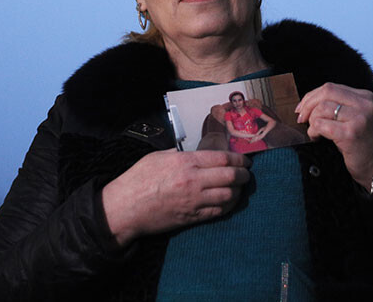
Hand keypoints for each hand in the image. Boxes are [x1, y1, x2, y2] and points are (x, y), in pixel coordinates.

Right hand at [101, 149, 251, 245]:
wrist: (125, 208)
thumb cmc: (137, 180)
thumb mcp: (157, 157)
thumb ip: (178, 154)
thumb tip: (193, 154)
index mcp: (185, 162)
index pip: (222, 159)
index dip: (238, 159)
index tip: (244, 160)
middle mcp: (193, 181)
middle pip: (230, 177)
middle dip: (243, 175)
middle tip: (247, 174)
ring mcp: (194, 201)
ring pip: (228, 196)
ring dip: (238, 191)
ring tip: (239, 188)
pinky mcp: (191, 217)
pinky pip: (218, 212)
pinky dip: (228, 206)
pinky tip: (228, 202)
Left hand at [295, 83, 372, 190]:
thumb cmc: (363, 145)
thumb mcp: (357, 117)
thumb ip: (340, 105)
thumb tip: (309, 101)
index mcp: (366, 97)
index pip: (331, 87)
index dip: (312, 96)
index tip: (302, 108)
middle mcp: (365, 104)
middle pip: (326, 92)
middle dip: (308, 104)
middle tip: (301, 118)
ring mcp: (359, 118)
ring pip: (322, 108)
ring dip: (312, 121)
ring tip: (315, 132)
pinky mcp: (350, 133)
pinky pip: (321, 124)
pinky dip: (313, 131)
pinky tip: (317, 138)